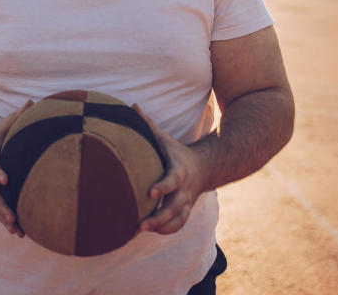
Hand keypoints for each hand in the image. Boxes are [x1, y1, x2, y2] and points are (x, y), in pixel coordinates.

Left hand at [134, 103, 206, 234]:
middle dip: (159, 217)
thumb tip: (132, 105)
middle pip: (175, 207)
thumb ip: (148, 124)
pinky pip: (179, 225)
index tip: (149, 194)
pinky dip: (166, 230)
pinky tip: (149, 231)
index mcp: (178, 170)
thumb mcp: (164, 137)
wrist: (205, 166)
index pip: (172, 180)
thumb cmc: (176, 152)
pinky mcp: (185, 210)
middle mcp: (184, 189)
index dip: (162, 187)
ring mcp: (186, 201)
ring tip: (141, 230)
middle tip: (141, 224)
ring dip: (162, 228)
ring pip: (178, 220)